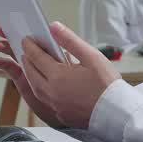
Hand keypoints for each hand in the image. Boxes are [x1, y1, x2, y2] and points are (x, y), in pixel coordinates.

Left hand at [0, 22, 120, 128]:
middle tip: (26, 51)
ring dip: (30, 75)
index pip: (36, 57)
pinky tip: (46, 85)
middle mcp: (52, 92)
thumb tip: (54, 27)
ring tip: (32, 66)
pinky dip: (40, 89)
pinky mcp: (60, 114)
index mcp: (58, 76)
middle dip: (26, 60)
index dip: (30, 46)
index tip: (27, 39)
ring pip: (34, 88)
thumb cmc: (107, 86)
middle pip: (31, 73)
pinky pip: (43, 100)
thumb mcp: (91, 56)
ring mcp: (55, 105)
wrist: (116, 113)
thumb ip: (70, 40)